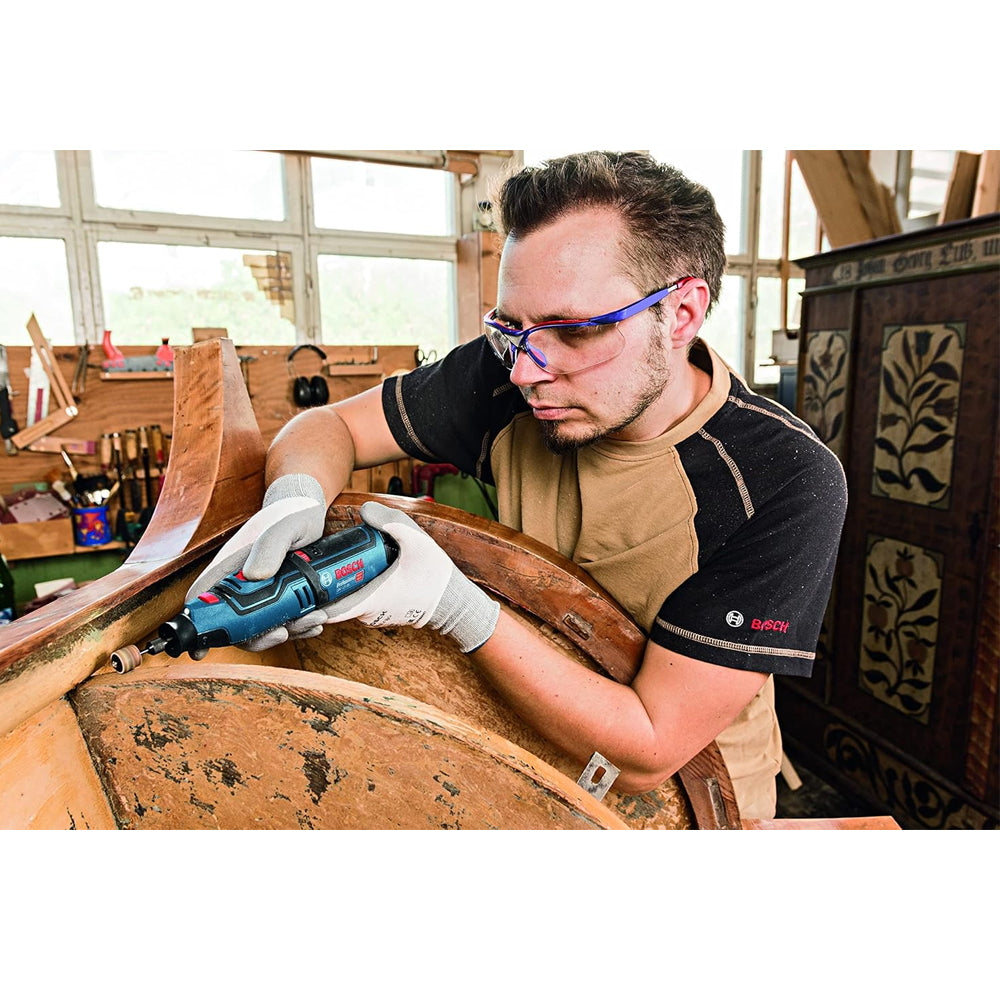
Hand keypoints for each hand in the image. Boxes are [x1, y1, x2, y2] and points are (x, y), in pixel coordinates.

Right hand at [183, 473, 326, 656]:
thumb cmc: (292, 513)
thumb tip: (255, 575)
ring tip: (314, 620)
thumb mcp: (285, 526)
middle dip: (258, 636)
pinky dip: (300, 626)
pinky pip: (284, 619)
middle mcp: (242, 582)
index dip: (198, 625)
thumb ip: (270, 546)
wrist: (311, 512)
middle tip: (283, 632)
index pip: (202, 598)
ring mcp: (262, 591)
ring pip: (263, 625)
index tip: (202, 649)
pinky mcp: (282, 595)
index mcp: (231, 566)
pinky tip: (316, 621)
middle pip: (235, 624)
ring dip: (287, 631)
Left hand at [293, 500, 499, 653]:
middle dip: (314, 591)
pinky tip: (346, 574)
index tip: (293, 589)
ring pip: (342, 605)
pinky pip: (355, 604)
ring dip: (330, 591)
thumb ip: (390, 522)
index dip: (306, 604)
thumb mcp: (416, 541)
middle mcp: (367, 613)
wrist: (456, 603)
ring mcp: (373, 615)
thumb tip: (364, 511)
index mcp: (370, 599)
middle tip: (301, 570)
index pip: (327, 611)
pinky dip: (346, 592)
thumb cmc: (436, 578)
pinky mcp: (380, 612)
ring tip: (319, 569)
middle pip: (329, 606)